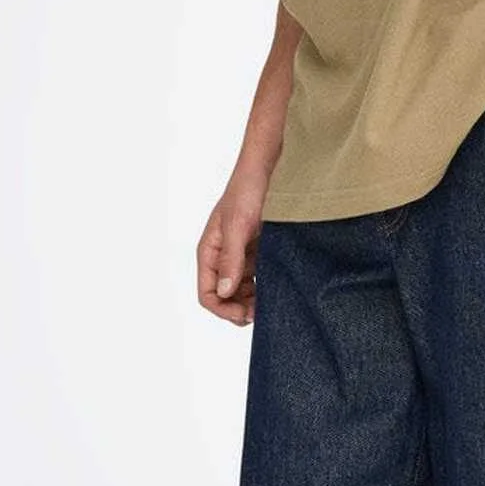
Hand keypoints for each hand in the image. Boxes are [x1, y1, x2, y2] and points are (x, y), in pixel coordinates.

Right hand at [199, 178, 265, 324]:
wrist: (267, 171)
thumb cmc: (246, 192)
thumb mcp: (237, 226)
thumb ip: (230, 259)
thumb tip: (224, 291)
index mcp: (209, 253)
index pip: (207, 294)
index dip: (223, 309)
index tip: (245, 315)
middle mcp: (222, 258)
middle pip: (224, 298)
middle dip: (239, 310)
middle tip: (261, 313)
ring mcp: (240, 256)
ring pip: (241, 292)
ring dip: (253, 302)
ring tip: (271, 304)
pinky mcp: (258, 253)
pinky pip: (257, 279)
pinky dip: (264, 288)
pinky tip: (278, 290)